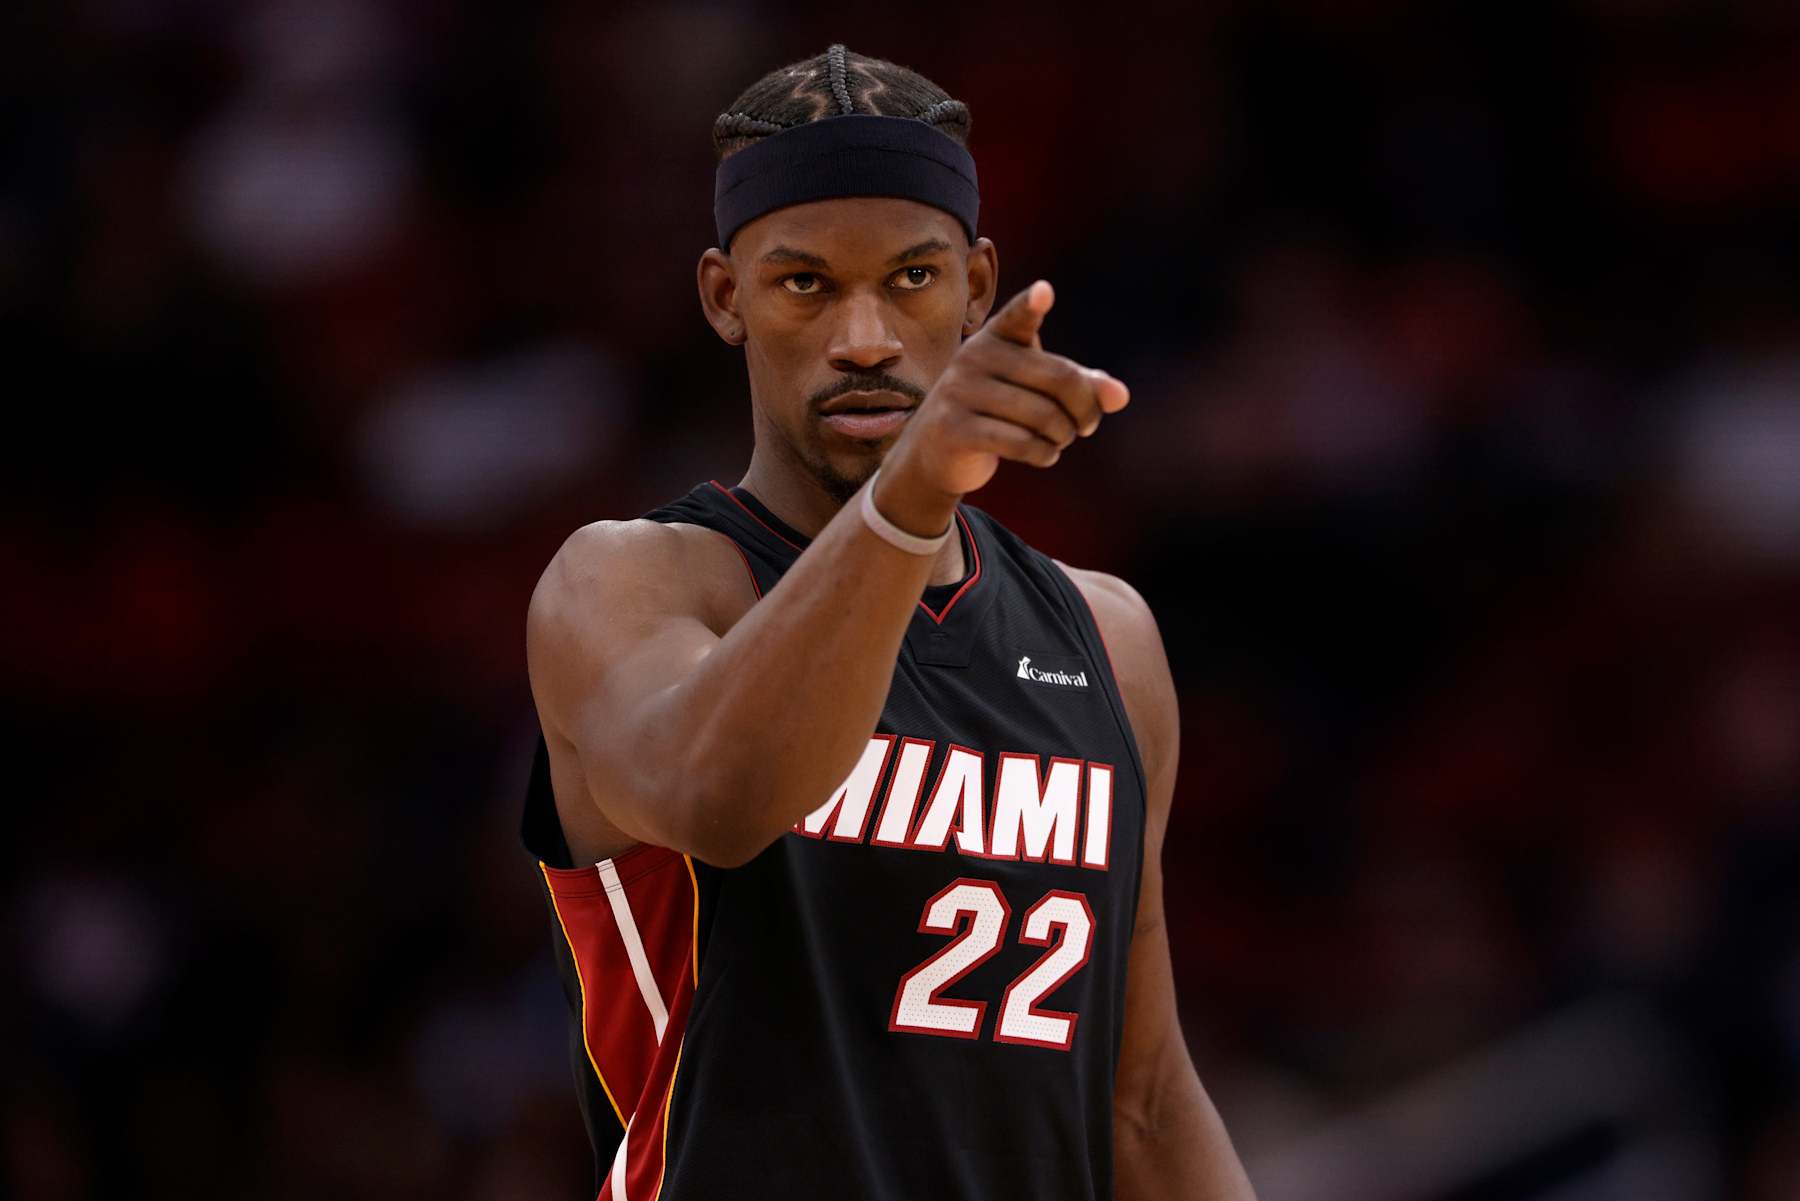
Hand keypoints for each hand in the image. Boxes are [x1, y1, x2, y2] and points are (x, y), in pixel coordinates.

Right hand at [877, 281, 1129, 529]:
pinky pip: (1020, 444)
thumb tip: (1121, 395)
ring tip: (1060, 440)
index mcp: (996, 336)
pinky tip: (1045, 455)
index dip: (1032, 305)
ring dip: (1063, 436)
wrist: (937, 450)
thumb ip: (1083, 386)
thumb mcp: (1039, 391)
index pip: (1019, 316)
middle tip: (1087, 426)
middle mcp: (974, 355)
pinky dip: (1045, 454)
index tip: (1045, 291)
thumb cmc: (1000, 411)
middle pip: (1059, 379)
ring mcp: (959, 391)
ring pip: (1043, 417)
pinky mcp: (954, 428)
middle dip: (1085, 410)